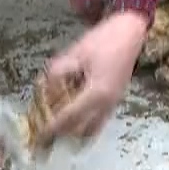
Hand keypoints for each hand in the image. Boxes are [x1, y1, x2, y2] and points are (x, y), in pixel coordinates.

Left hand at [40, 11, 150, 140]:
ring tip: (59, 128)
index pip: (69, 117)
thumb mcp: (74, 54)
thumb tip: (46, 92)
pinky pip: (99, 121)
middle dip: (63, 134)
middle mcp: (106, 104)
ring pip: (92, 130)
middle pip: (81, 131)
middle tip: (46, 133)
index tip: (39, 136)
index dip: (52, 128)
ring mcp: (113, 104)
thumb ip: (57, 74)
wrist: (130, 32)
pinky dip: (85, 125)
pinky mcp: (116, 100)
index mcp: (96, 93)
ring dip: (75, 133)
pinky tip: (74, 118)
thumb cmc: (103, 40)